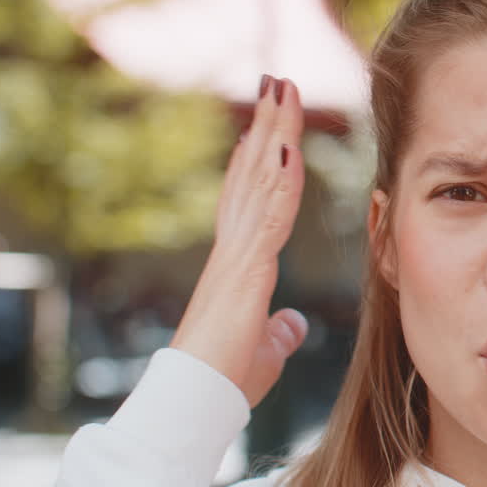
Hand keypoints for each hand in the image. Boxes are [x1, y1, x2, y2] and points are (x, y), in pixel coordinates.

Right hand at [170, 75, 307, 407]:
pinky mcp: (243, 271)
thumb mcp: (263, 352)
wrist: (194, 404)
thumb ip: (277, 333)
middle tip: (278, 82)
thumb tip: (293, 323)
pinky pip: (268, 217)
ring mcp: (236, 256)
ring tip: (283, 91)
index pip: (251, 197)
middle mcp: (233, 249)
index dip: (261, 157)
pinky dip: (280, 182)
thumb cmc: (222, 384)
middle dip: (267, 126)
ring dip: (273, 134)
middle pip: (252, 174)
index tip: (270, 123)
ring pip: (258, 182)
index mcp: (238, 264)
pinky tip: (290, 150)